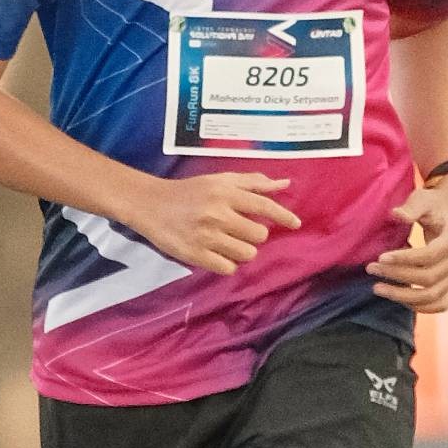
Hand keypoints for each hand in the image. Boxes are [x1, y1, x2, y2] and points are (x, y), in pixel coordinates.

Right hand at [133, 170, 299, 275]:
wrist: (151, 204)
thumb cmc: (190, 191)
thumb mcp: (219, 180)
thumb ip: (252, 182)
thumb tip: (285, 183)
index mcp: (225, 193)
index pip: (263, 205)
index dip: (283, 216)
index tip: (296, 224)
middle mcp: (217, 213)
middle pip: (258, 235)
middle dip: (254, 234)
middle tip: (239, 229)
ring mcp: (206, 236)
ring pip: (246, 254)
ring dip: (242, 250)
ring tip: (227, 241)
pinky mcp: (196, 255)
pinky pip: (228, 268)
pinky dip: (227, 263)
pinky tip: (217, 252)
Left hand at [371, 168, 447, 314]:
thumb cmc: (435, 205)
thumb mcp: (423, 199)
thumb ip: (411, 207)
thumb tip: (395, 214)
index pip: (430, 256)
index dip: (404, 259)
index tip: (380, 258)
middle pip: (429, 278)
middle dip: (397, 276)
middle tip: (371, 269)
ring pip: (434, 297)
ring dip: (403, 297)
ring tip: (378, 288)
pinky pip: (440, 304)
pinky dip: (419, 306)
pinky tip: (396, 297)